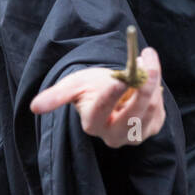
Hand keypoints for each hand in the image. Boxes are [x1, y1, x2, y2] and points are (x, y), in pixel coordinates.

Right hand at [30, 47, 165, 147]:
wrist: (112, 92)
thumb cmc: (90, 87)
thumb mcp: (73, 86)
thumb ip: (56, 95)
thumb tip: (34, 107)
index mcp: (92, 125)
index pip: (101, 110)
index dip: (111, 94)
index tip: (119, 77)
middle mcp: (114, 136)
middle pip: (134, 114)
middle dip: (143, 85)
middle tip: (147, 58)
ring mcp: (136, 135)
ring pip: (150, 107)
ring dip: (151, 79)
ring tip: (144, 60)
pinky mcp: (153, 128)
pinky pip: (160, 106)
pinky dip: (156, 87)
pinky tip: (147, 80)